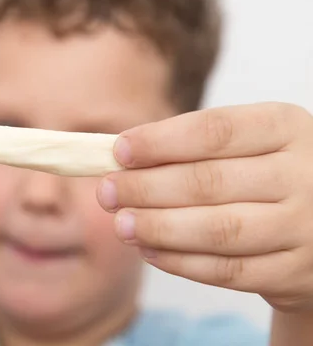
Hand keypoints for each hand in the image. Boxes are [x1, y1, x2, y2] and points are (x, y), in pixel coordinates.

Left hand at [96, 103, 312, 312]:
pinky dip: (181, 262)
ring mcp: (304, 227)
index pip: (214, 131)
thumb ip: (190, 146)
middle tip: (106, 192)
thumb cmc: (264, 174)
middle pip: (209, 182)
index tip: (119, 152)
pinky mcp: (294, 272)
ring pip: (217, 230)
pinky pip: (228, 271)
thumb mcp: (246, 144)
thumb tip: (120, 156)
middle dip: (146, 188)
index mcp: (286, 127)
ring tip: (121, 224)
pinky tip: (150, 250)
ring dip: (158, 228)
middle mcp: (304, 175)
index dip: (160, 142)